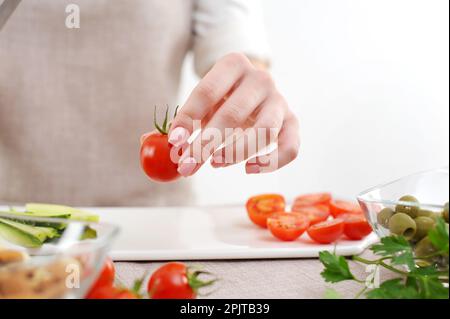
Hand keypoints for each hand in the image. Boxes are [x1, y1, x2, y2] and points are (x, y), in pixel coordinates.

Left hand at [168, 53, 299, 176]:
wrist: (254, 91)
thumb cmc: (222, 99)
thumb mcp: (202, 102)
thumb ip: (181, 122)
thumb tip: (150, 142)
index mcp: (233, 64)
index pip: (207, 91)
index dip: (188, 118)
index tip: (175, 141)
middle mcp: (260, 79)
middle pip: (233, 113)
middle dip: (206, 144)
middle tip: (187, 165)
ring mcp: (280, 100)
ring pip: (265, 131)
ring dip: (236, 152)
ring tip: (215, 163)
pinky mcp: (292, 121)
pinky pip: (290, 146)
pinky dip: (271, 162)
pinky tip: (250, 169)